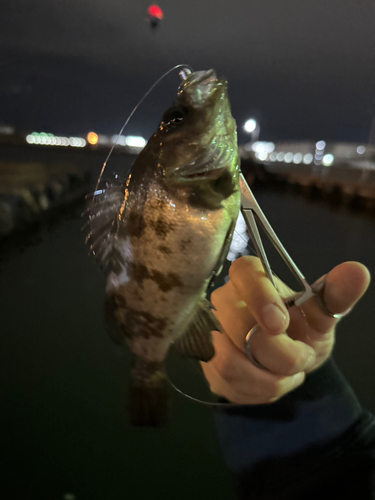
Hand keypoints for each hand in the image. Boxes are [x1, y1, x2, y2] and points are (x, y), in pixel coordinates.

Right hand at [201, 256, 369, 404]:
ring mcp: (210, 332)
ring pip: (229, 362)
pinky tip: (269, 382)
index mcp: (250, 277)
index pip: (244, 273)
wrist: (287, 357)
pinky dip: (258, 392)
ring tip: (287, 374)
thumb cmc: (303, 328)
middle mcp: (223, 300)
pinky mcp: (207, 363)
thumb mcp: (323, 313)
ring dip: (270, 378)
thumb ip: (336, 294)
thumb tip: (357, 272)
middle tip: (301, 359)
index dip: (259, 297)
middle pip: (237, 326)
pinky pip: (226, 384)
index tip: (280, 324)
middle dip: (278, 354)